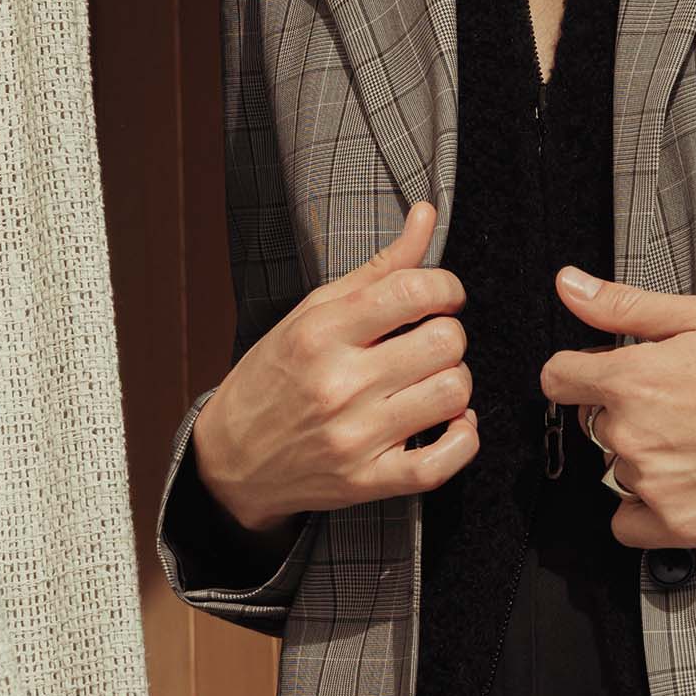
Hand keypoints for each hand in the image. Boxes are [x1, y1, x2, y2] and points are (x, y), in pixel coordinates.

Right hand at [194, 201, 477, 532]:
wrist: (231, 460)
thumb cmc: (275, 378)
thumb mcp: (313, 312)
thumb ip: (379, 267)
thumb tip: (426, 215)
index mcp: (322, 333)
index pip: (414, 291)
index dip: (446, 288)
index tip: (441, 296)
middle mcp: (338, 384)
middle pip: (446, 341)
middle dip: (449, 335)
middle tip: (428, 342)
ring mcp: (355, 437)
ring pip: (454, 393)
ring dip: (455, 383)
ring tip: (431, 381)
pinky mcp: (368, 481)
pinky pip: (445, 461)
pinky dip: (464, 439)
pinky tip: (452, 424)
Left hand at [540, 267, 695, 548]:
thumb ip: (622, 306)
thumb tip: (568, 285)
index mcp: (630, 380)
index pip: (559, 378)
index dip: (582, 370)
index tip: (607, 373)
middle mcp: (633, 436)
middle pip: (594, 422)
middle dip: (624, 409)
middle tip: (680, 400)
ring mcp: (655, 485)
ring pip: (617, 467)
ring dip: (643, 454)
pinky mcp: (680, 525)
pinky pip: (626, 523)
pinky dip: (644, 506)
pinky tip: (682, 480)